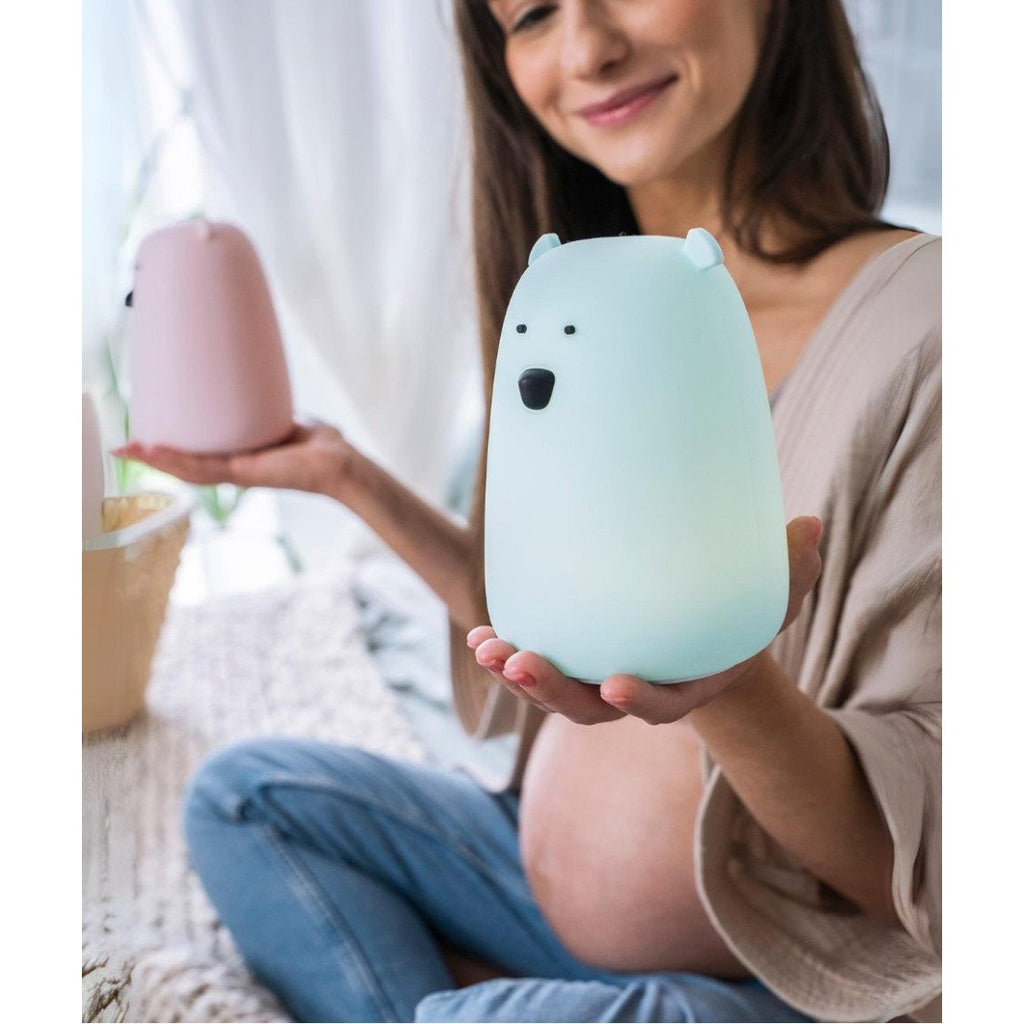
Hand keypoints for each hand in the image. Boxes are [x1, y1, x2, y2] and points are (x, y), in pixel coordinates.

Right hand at [110, 417, 356, 497]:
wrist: (341, 462)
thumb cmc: (322, 446)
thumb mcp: (288, 419)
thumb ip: (270, 407)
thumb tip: (258, 380)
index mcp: (241, 457)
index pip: (197, 454)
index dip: (170, 448)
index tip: (145, 437)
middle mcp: (234, 468)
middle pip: (184, 464)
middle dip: (152, 457)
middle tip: (121, 448)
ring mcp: (238, 473)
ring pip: (187, 469)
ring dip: (155, 460)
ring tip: (127, 450)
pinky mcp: (245, 473)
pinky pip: (205, 467)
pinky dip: (177, 460)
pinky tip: (154, 451)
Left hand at [467, 515, 823, 725]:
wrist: (701, 631)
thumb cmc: (735, 613)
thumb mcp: (770, 593)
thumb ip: (789, 568)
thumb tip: (811, 526)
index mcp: (685, 684)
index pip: (663, 705)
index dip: (640, 701)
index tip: (616, 684)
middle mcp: (635, 690)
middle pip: (589, 708)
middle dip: (551, 692)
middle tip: (520, 662)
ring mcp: (597, 678)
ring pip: (552, 693)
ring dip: (517, 675)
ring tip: (486, 648)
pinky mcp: (573, 659)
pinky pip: (536, 667)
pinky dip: (508, 656)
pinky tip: (481, 636)